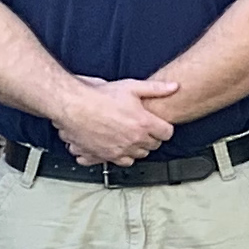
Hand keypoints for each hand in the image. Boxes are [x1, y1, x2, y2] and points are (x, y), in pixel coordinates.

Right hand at [55, 75, 175, 167]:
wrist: (74, 106)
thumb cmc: (100, 96)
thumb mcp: (131, 87)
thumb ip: (155, 88)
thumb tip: (174, 86)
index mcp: (143, 124)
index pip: (167, 133)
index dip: (164, 127)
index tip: (159, 124)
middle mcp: (134, 140)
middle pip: (154, 146)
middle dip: (151, 137)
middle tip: (144, 128)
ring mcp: (120, 150)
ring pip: (139, 155)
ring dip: (138, 147)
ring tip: (131, 136)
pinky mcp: (107, 156)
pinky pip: (123, 162)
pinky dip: (123, 156)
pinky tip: (119, 145)